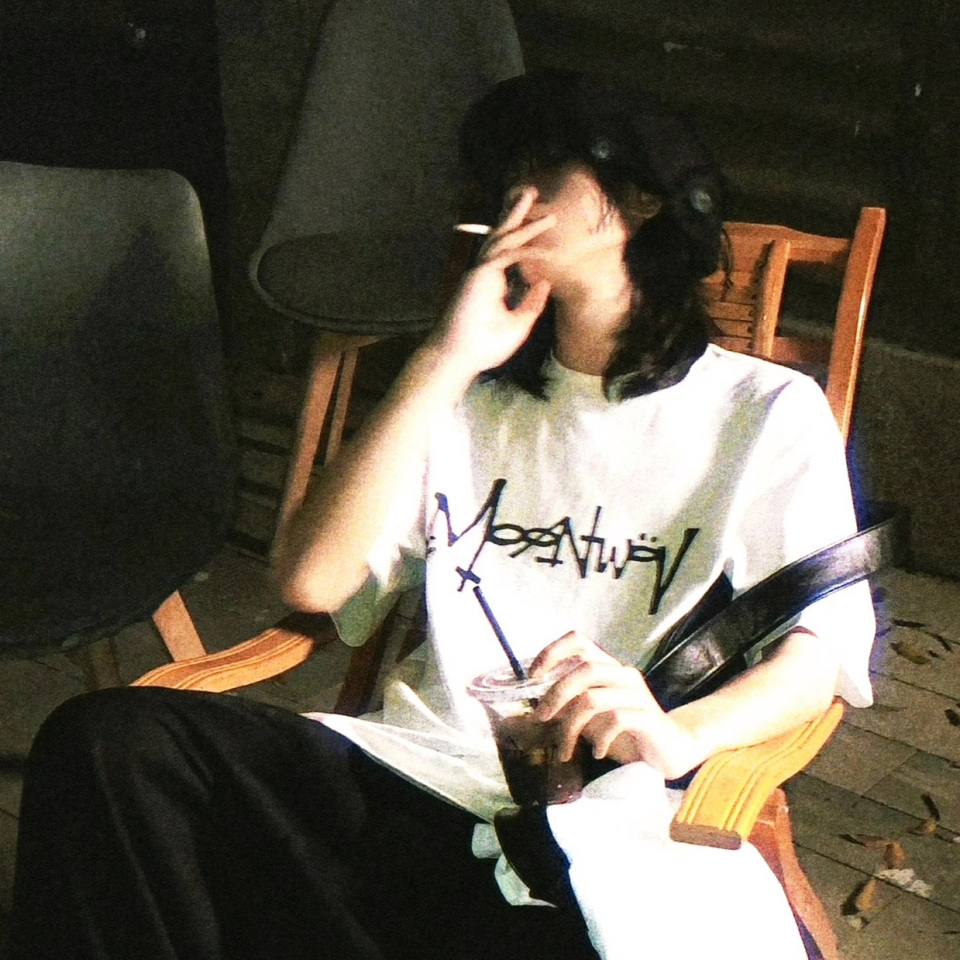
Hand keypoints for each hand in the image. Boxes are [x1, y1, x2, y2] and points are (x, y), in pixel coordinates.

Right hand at [426, 189, 554, 380]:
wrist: (460, 357)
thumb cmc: (484, 346)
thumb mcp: (519, 323)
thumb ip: (532, 303)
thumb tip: (545, 282)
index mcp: (492, 282)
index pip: (509, 253)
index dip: (525, 240)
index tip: (543, 231)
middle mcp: (484, 273)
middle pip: (502, 236)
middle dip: (517, 215)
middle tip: (533, 195)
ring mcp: (479, 273)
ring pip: (501, 238)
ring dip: (519, 219)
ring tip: (533, 198)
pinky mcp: (479, 277)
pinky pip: (505, 256)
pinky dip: (524, 250)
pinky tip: (543, 249)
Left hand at [529, 631, 704, 779]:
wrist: (672, 748)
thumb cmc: (627, 730)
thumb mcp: (593, 715)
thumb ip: (571, 703)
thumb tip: (536, 702)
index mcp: (609, 667)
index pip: (579, 641)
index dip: (552, 652)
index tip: (533, 675)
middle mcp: (623, 675)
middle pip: (584, 669)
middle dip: (556, 694)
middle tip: (541, 717)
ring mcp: (637, 695)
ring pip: (593, 699)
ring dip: (570, 727)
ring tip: (564, 750)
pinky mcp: (649, 718)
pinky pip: (616, 720)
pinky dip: (599, 739)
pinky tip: (597, 753)